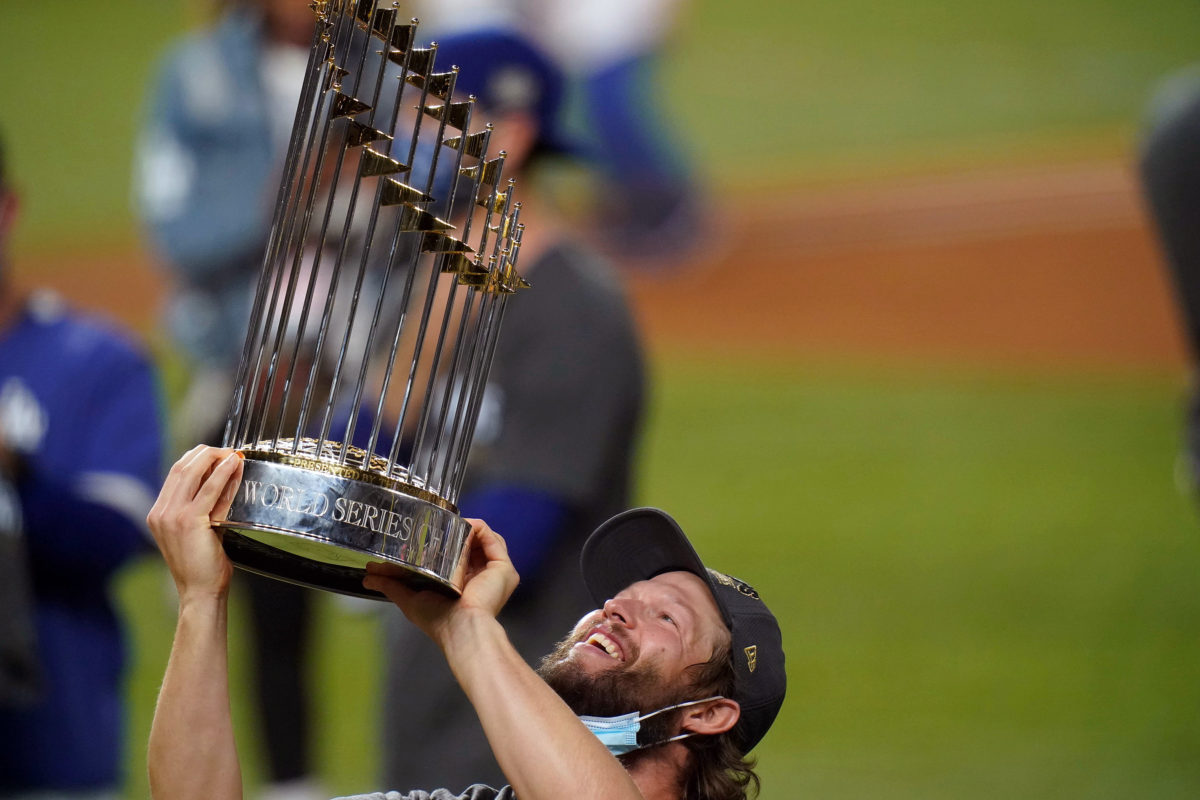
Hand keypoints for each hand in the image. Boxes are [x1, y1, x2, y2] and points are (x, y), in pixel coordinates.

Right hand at [147, 445, 243, 599]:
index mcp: (158, 513)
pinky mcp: (189, 521)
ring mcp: (171, 516)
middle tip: (228, 451)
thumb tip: (224, 480)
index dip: (196, 458)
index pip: (175, 474)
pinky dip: (222, 474)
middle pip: (181, 467)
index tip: (217, 454)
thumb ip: (206, 506)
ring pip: (192, 472)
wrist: (200, 592)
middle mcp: (160, 512)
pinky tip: (234, 465)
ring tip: (233, 454)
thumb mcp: (200, 530)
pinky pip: (209, 490)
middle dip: (206, 453)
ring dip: (215, 458)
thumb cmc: (203, 565)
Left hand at [363, 518, 519, 645]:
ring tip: (450, 524)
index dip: (446, 542)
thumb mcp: (409, 599)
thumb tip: (368, 576)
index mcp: (465, 585)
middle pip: (472, 544)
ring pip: (484, 539)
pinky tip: (464, 526)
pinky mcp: (503, 568)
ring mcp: (495, 573)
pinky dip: (479, 528)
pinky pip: (494, 539)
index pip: (459, 555)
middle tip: (437, 523)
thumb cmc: (439, 621)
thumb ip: (391, 584)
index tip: (429, 532)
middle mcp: (483, 578)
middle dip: (456, 531)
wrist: (460, 628)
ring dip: (467, 528)